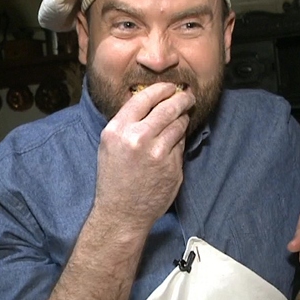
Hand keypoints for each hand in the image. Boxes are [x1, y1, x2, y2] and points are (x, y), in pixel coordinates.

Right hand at [94, 82, 194, 231]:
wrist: (122, 213)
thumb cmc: (114, 178)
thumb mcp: (110, 145)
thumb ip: (128, 122)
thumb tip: (151, 100)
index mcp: (118, 130)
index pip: (145, 98)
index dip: (162, 89)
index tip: (171, 87)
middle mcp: (137, 138)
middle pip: (168, 107)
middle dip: (182, 98)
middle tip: (188, 96)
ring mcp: (158, 153)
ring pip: (179, 125)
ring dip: (183, 119)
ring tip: (183, 118)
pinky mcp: (173, 166)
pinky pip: (181, 144)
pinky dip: (180, 140)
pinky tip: (175, 142)